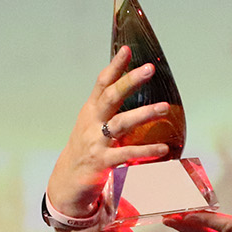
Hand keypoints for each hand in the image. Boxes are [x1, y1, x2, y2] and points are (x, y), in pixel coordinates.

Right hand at [46, 46, 174, 215]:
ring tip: (164, 107)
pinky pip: (126, 154)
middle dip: (130, 81)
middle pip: (111, 97)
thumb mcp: (91, 124)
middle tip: (149, 68)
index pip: (102, 83)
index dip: (114, 66)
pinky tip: (163, 149)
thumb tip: (129, 85)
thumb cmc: (86, 148)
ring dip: (143, 114)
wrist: (66, 182)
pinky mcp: (102, 162)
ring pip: (120, 123)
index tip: (127, 50)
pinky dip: (145, 151)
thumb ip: (107, 107)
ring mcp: (96, 142)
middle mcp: (91, 123)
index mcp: (90, 111)